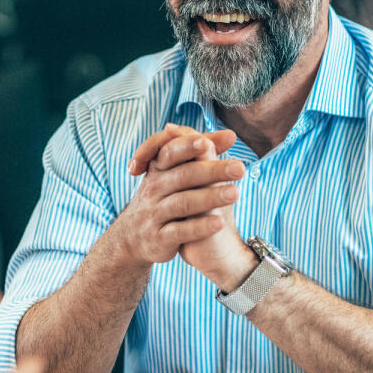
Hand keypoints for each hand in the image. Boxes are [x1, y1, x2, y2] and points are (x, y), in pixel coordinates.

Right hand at [107, 124, 244, 268]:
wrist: (132, 236)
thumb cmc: (162, 197)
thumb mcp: (174, 172)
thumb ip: (202, 152)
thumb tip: (231, 134)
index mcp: (159, 168)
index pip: (169, 152)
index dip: (186, 146)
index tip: (206, 143)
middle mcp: (155, 188)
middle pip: (184, 175)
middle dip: (212, 170)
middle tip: (239, 168)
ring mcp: (155, 213)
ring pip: (183, 203)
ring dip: (210, 197)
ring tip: (235, 193)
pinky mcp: (160, 237)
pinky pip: (180, 231)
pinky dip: (199, 227)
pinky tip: (219, 223)